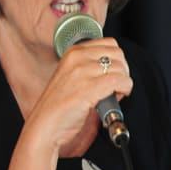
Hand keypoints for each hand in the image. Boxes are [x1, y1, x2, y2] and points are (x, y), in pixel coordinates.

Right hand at [25, 37, 131, 157]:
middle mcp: (77, 58)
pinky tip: (116, 97)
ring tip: (113, 94)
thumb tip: (116, 67)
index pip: (109, 43)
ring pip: (120, 68)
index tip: (112, 74)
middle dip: (122, 70)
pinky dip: (124, 90)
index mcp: (72, 52)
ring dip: (123, 82)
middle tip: (116, 85)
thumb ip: (89, 67)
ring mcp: (82, 72)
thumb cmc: (58, 106)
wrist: (45, 126)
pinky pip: (119, 81)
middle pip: (117, 54)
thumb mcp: (71, 76)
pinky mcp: (88, 88)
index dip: (117, 60)